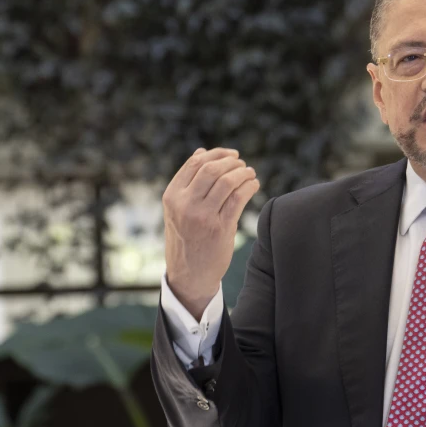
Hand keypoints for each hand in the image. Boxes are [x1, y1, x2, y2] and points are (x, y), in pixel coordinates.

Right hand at [163, 147, 260, 319]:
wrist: (189, 274)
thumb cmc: (187, 237)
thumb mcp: (178, 209)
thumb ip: (188, 183)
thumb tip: (201, 152)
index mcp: (171, 196)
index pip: (195, 163)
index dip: (217, 154)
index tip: (232, 155)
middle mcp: (184, 204)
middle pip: (212, 169)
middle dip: (231, 162)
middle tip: (242, 164)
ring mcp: (202, 216)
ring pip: (227, 182)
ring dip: (243, 173)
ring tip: (250, 174)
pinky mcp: (219, 228)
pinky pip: (238, 199)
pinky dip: (249, 187)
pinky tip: (254, 185)